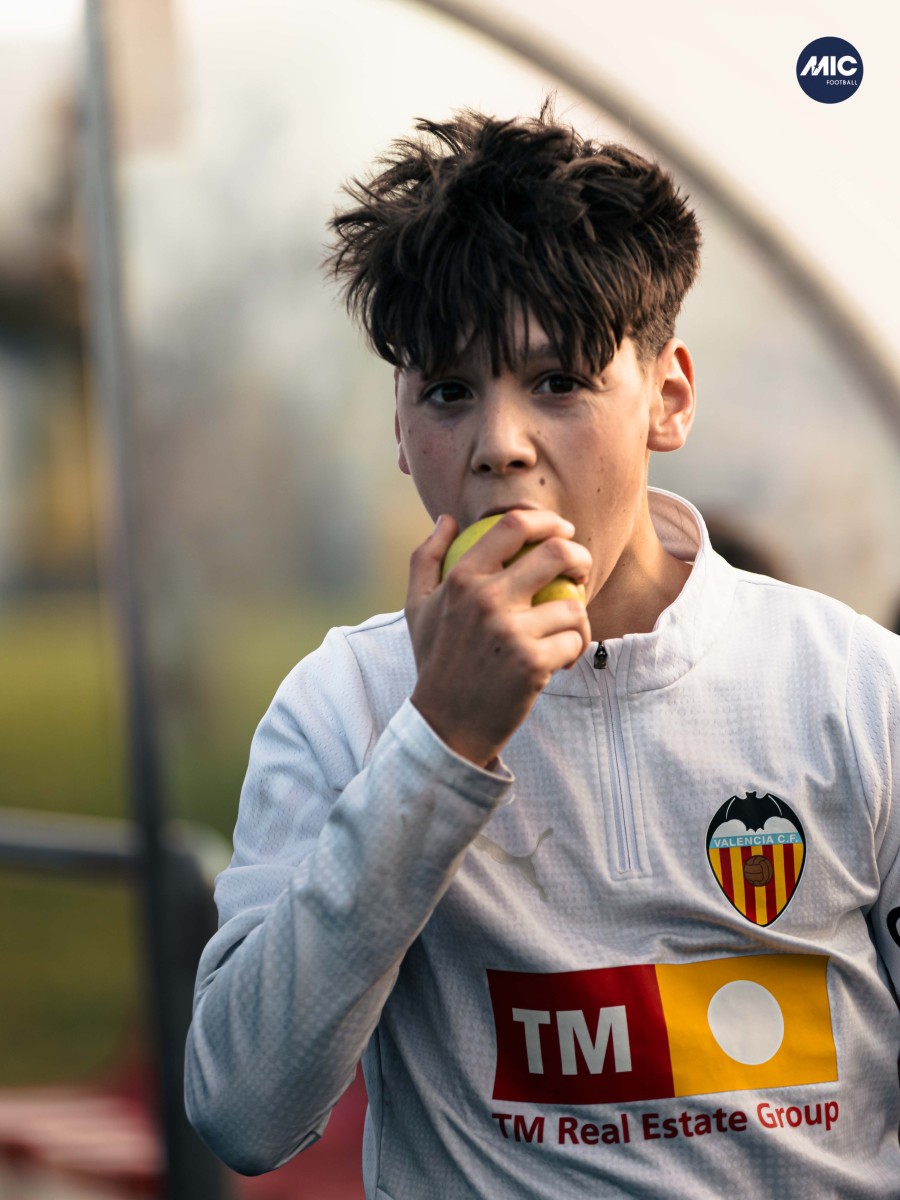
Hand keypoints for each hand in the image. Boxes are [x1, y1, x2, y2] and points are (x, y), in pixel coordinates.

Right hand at [405, 510, 591, 767]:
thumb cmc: (435, 661)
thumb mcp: (416, 608)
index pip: (513, 526)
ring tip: (565, 631)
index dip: (546, 521)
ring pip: (575, 605)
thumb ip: (426, 558)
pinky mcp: (533, 663)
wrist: (446, 724)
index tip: (561, 531)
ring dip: (578, 618)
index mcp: (462, 578)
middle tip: (580, 572)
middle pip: (557, 553)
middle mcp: (487, 599)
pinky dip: (574, 650)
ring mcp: (511, 632)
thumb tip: (447, 520)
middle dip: (580, 558)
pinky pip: (575, 641)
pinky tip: (560, 660)